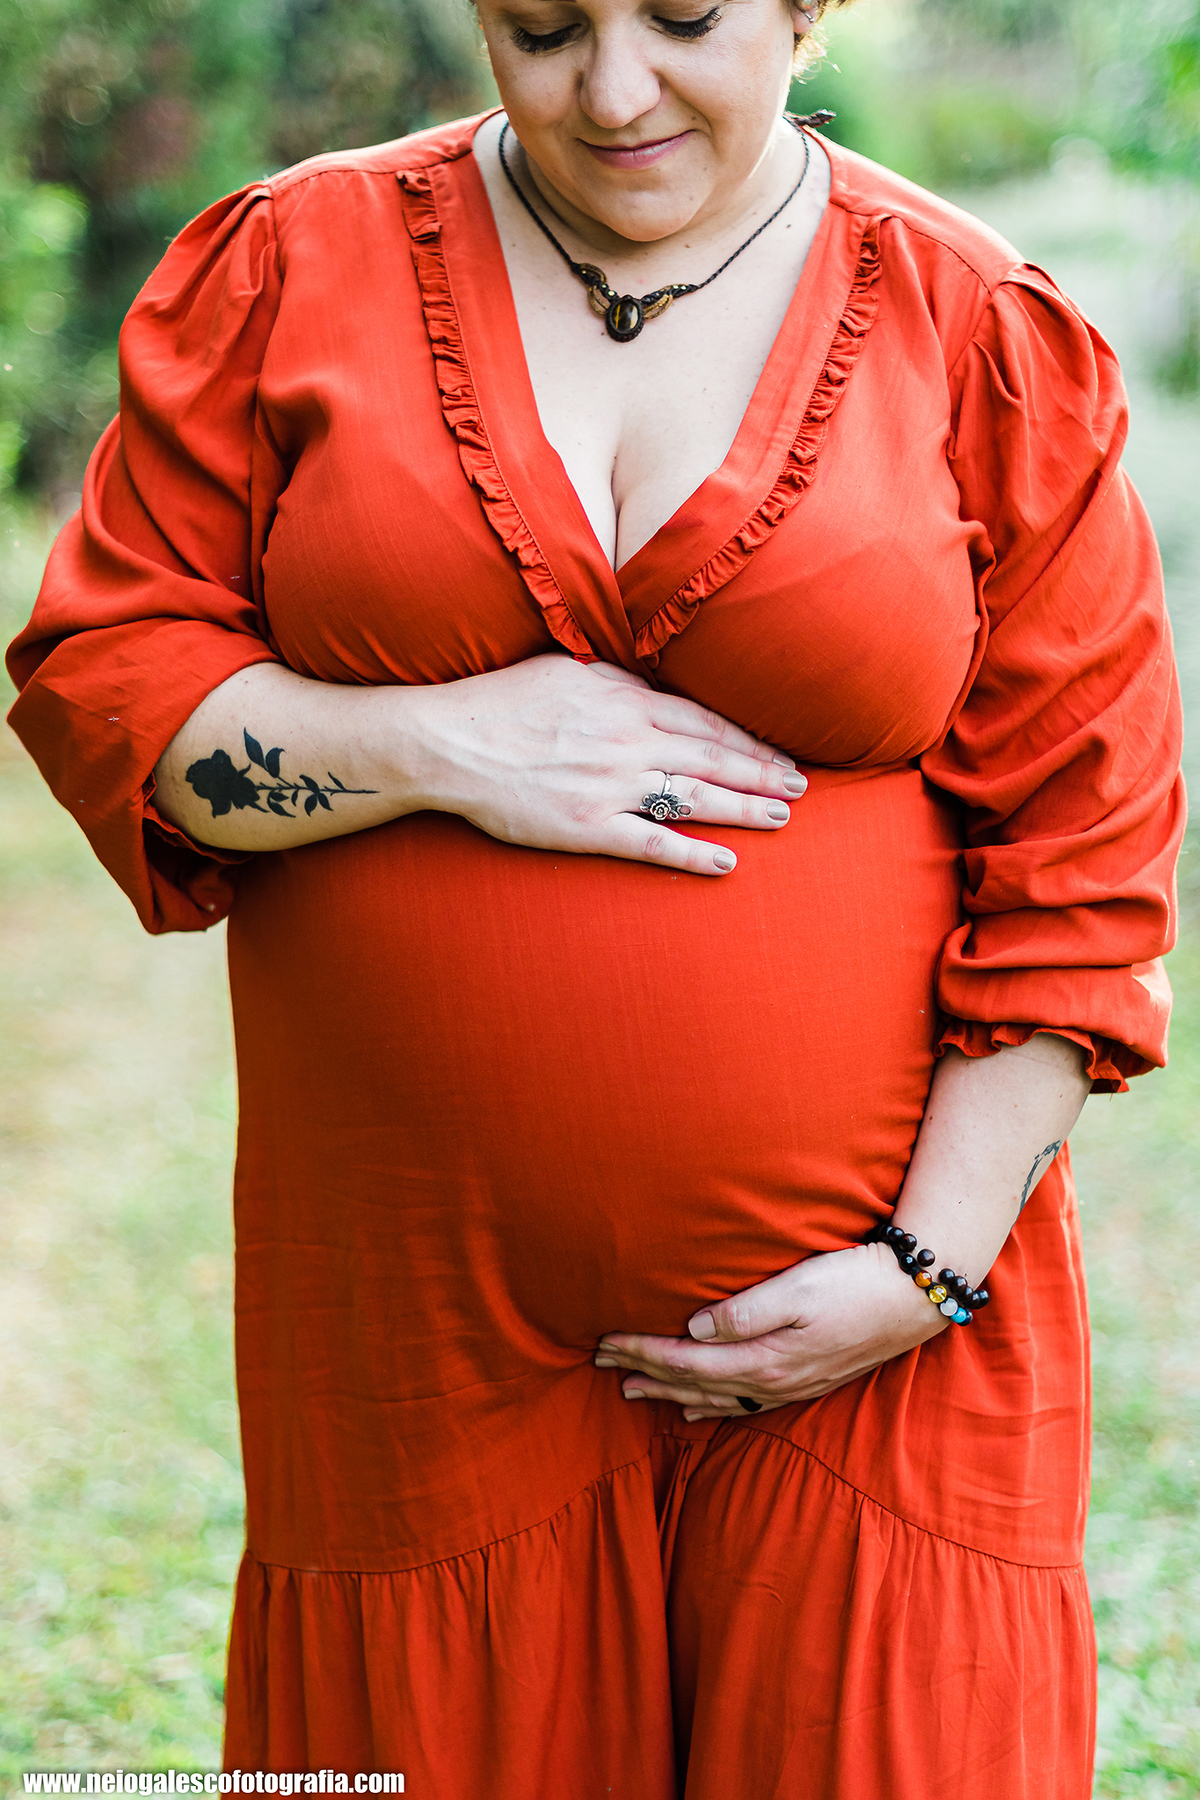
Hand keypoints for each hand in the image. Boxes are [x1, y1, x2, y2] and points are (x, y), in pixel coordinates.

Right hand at [408, 653, 805, 875]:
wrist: (448, 742)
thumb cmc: (503, 702)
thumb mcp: (567, 670)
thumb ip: (618, 683)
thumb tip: (656, 691)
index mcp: (625, 702)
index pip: (704, 721)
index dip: (748, 737)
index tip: (779, 750)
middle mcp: (627, 743)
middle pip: (712, 758)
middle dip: (762, 772)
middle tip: (801, 786)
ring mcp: (610, 787)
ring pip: (695, 798)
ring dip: (744, 808)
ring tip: (782, 817)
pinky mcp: (587, 827)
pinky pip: (652, 844)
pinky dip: (694, 854)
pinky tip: (727, 863)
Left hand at [594, 1242, 946, 1417]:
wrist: (913, 1298)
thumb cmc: (854, 1283)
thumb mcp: (798, 1287)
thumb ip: (744, 1312)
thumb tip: (694, 1330)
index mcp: (764, 1358)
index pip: (686, 1360)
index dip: (642, 1352)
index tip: (605, 1341)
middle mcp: (772, 1382)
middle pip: (693, 1383)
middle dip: (645, 1373)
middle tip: (600, 1364)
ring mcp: (789, 1387)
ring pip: (715, 1398)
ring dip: (670, 1393)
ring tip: (633, 1390)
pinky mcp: (803, 1382)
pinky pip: (742, 1404)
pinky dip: (710, 1406)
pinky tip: (695, 1408)